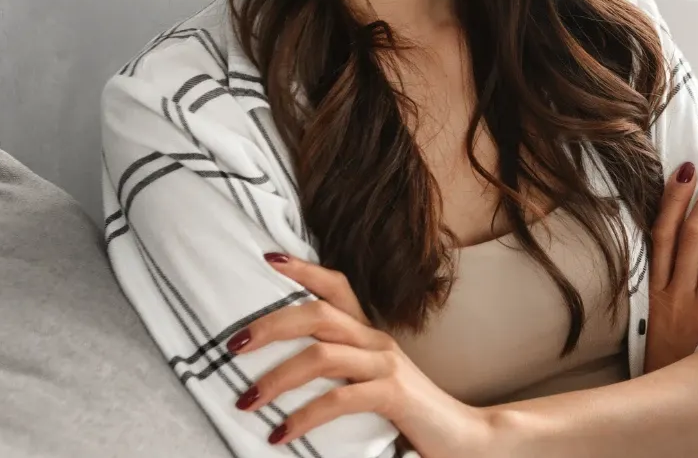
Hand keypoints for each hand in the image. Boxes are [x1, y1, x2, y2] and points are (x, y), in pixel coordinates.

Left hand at [230, 253, 499, 456]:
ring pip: (321, 355)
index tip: (267, 258)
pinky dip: (303, 416)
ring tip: (245, 400)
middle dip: (269, 325)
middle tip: (232, 345)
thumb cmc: (410, 415)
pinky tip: (279, 433)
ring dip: (276, 378)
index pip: (336, 286)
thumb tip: (281, 373)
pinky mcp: (393, 395)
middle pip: (317, 313)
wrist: (465, 439)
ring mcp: (386, 365)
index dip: (303, 269)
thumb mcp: (370, 383)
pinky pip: (340, 398)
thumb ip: (339, 372)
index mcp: (369, 334)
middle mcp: (377, 340)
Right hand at [643, 159, 697, 372]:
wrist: (665, 399)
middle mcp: (678, 293)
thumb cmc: (661, 354)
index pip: (664, 233)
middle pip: (695, 235)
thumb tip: (673, 238)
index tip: (686, 169)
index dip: (674, 199)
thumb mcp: (650, 314)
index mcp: (656, 288)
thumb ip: (662, 279)